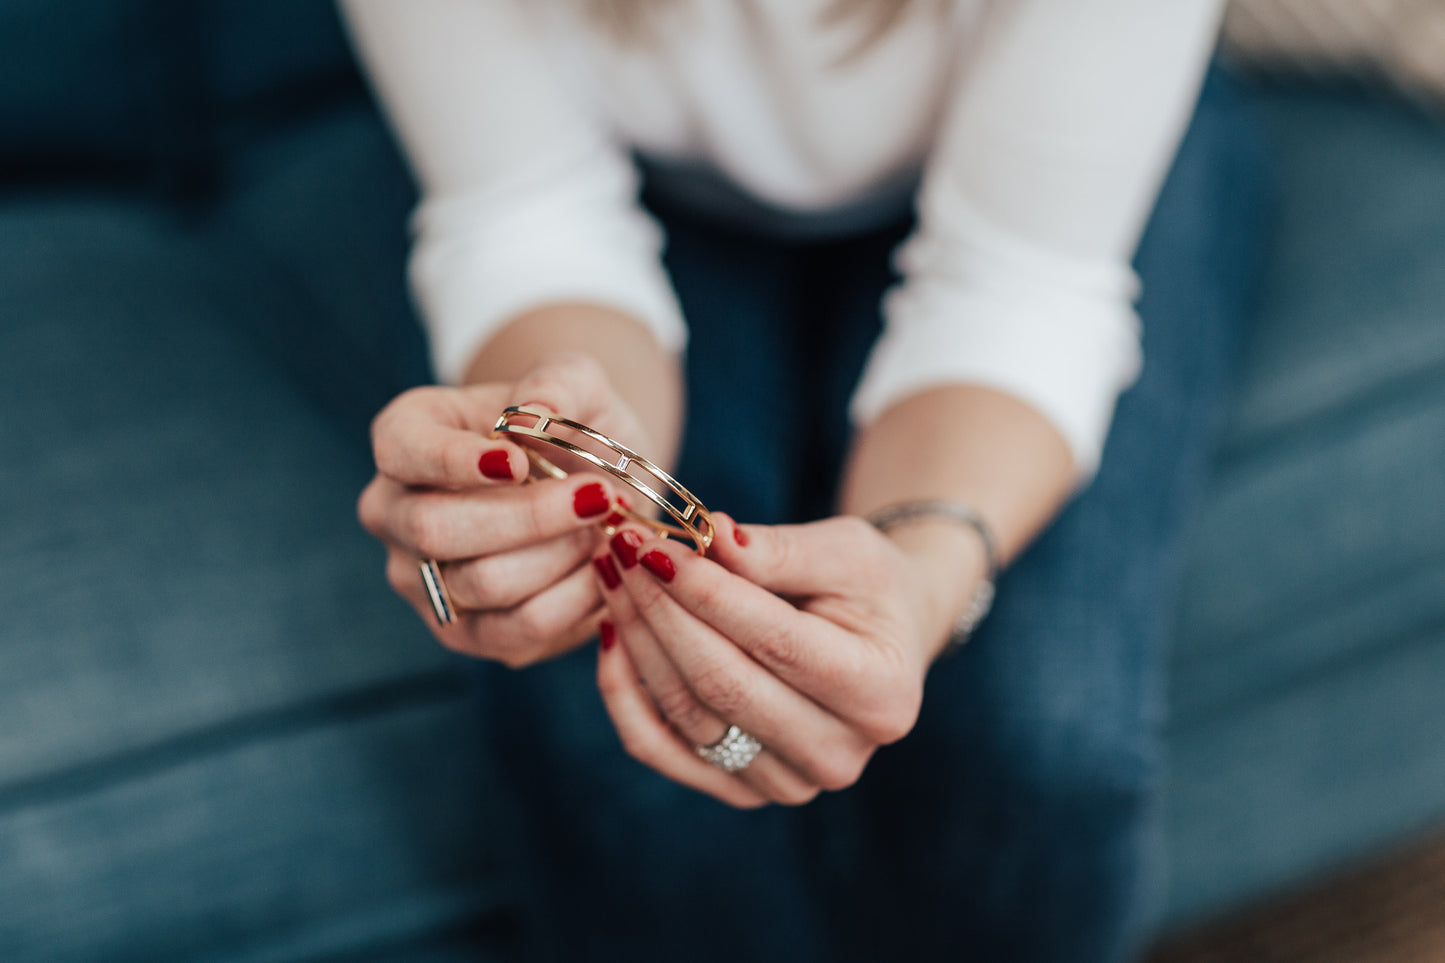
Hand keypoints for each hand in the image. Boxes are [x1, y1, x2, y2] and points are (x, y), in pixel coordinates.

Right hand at [358, 353, 648, 666]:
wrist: (597, 482)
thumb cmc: (573, 427)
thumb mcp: (579, 385)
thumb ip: (559, 383)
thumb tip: (536, 409)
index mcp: (404, 438)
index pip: (401, 449)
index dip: (452, 461)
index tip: (518, 461)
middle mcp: (395, 513)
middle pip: (436, 529)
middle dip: (529, 517)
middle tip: (600, 497)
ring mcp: (422, 580)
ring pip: (482, 584)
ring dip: (561, 558)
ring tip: (610, 528)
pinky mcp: (466, 632)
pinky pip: (516, 631)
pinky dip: (574, 601)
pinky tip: (606, 567)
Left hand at [592, 514, 982, 806]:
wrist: (878, 643)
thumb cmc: (866, 587)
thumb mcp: (846, 551)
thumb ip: (780, 551)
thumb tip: (712, 535)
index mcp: (880, 694)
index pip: (772, 640)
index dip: (704, 590)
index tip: (652, 541)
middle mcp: (837, 755)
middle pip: (721, 683)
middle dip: (659, 608)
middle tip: (620, 548)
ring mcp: (786, 784)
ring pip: (684, 712)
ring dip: (635, 638)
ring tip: (611, 573)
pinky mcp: (738, 790)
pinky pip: (657, 747)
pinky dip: (623, 691)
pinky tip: (610, 632)